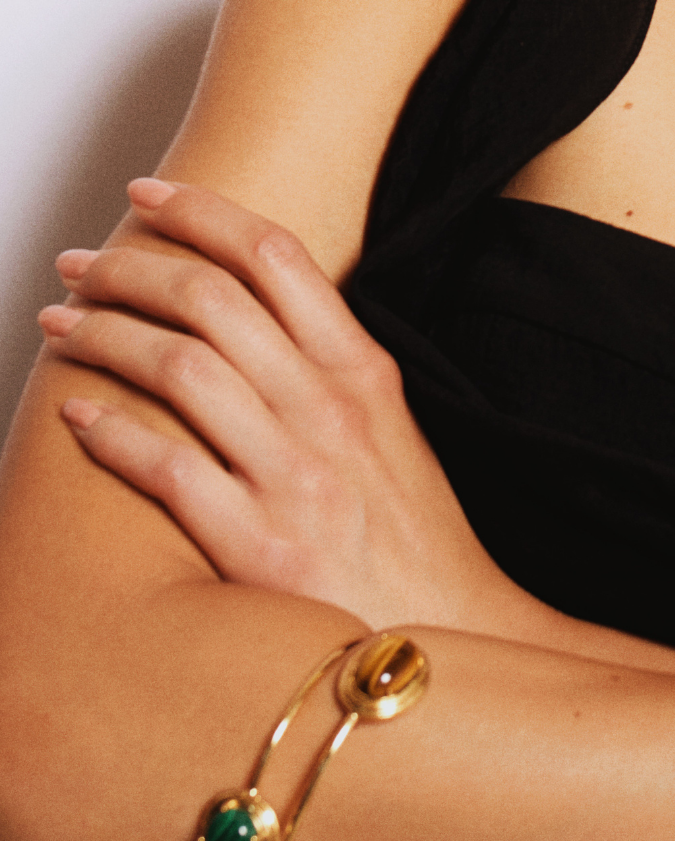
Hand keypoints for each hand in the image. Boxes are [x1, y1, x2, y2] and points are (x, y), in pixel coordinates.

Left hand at [40, 178, 521, 631]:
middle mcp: (330, 413)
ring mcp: (297, 480)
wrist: (448, 645)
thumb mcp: (389, 429)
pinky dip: (112, 434)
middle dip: (129, 268)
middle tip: (79, 265)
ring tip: (60, 326)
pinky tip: (76, 418)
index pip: (276, 256)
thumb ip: (327, 367)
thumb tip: (250, 310)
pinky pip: (169, 470)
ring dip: (104, 335)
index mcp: (363, 373)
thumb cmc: (408, 538)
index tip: (146, 196)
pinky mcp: (262, 549)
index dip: (201, 213)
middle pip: (212, 299)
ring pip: (180, 369)